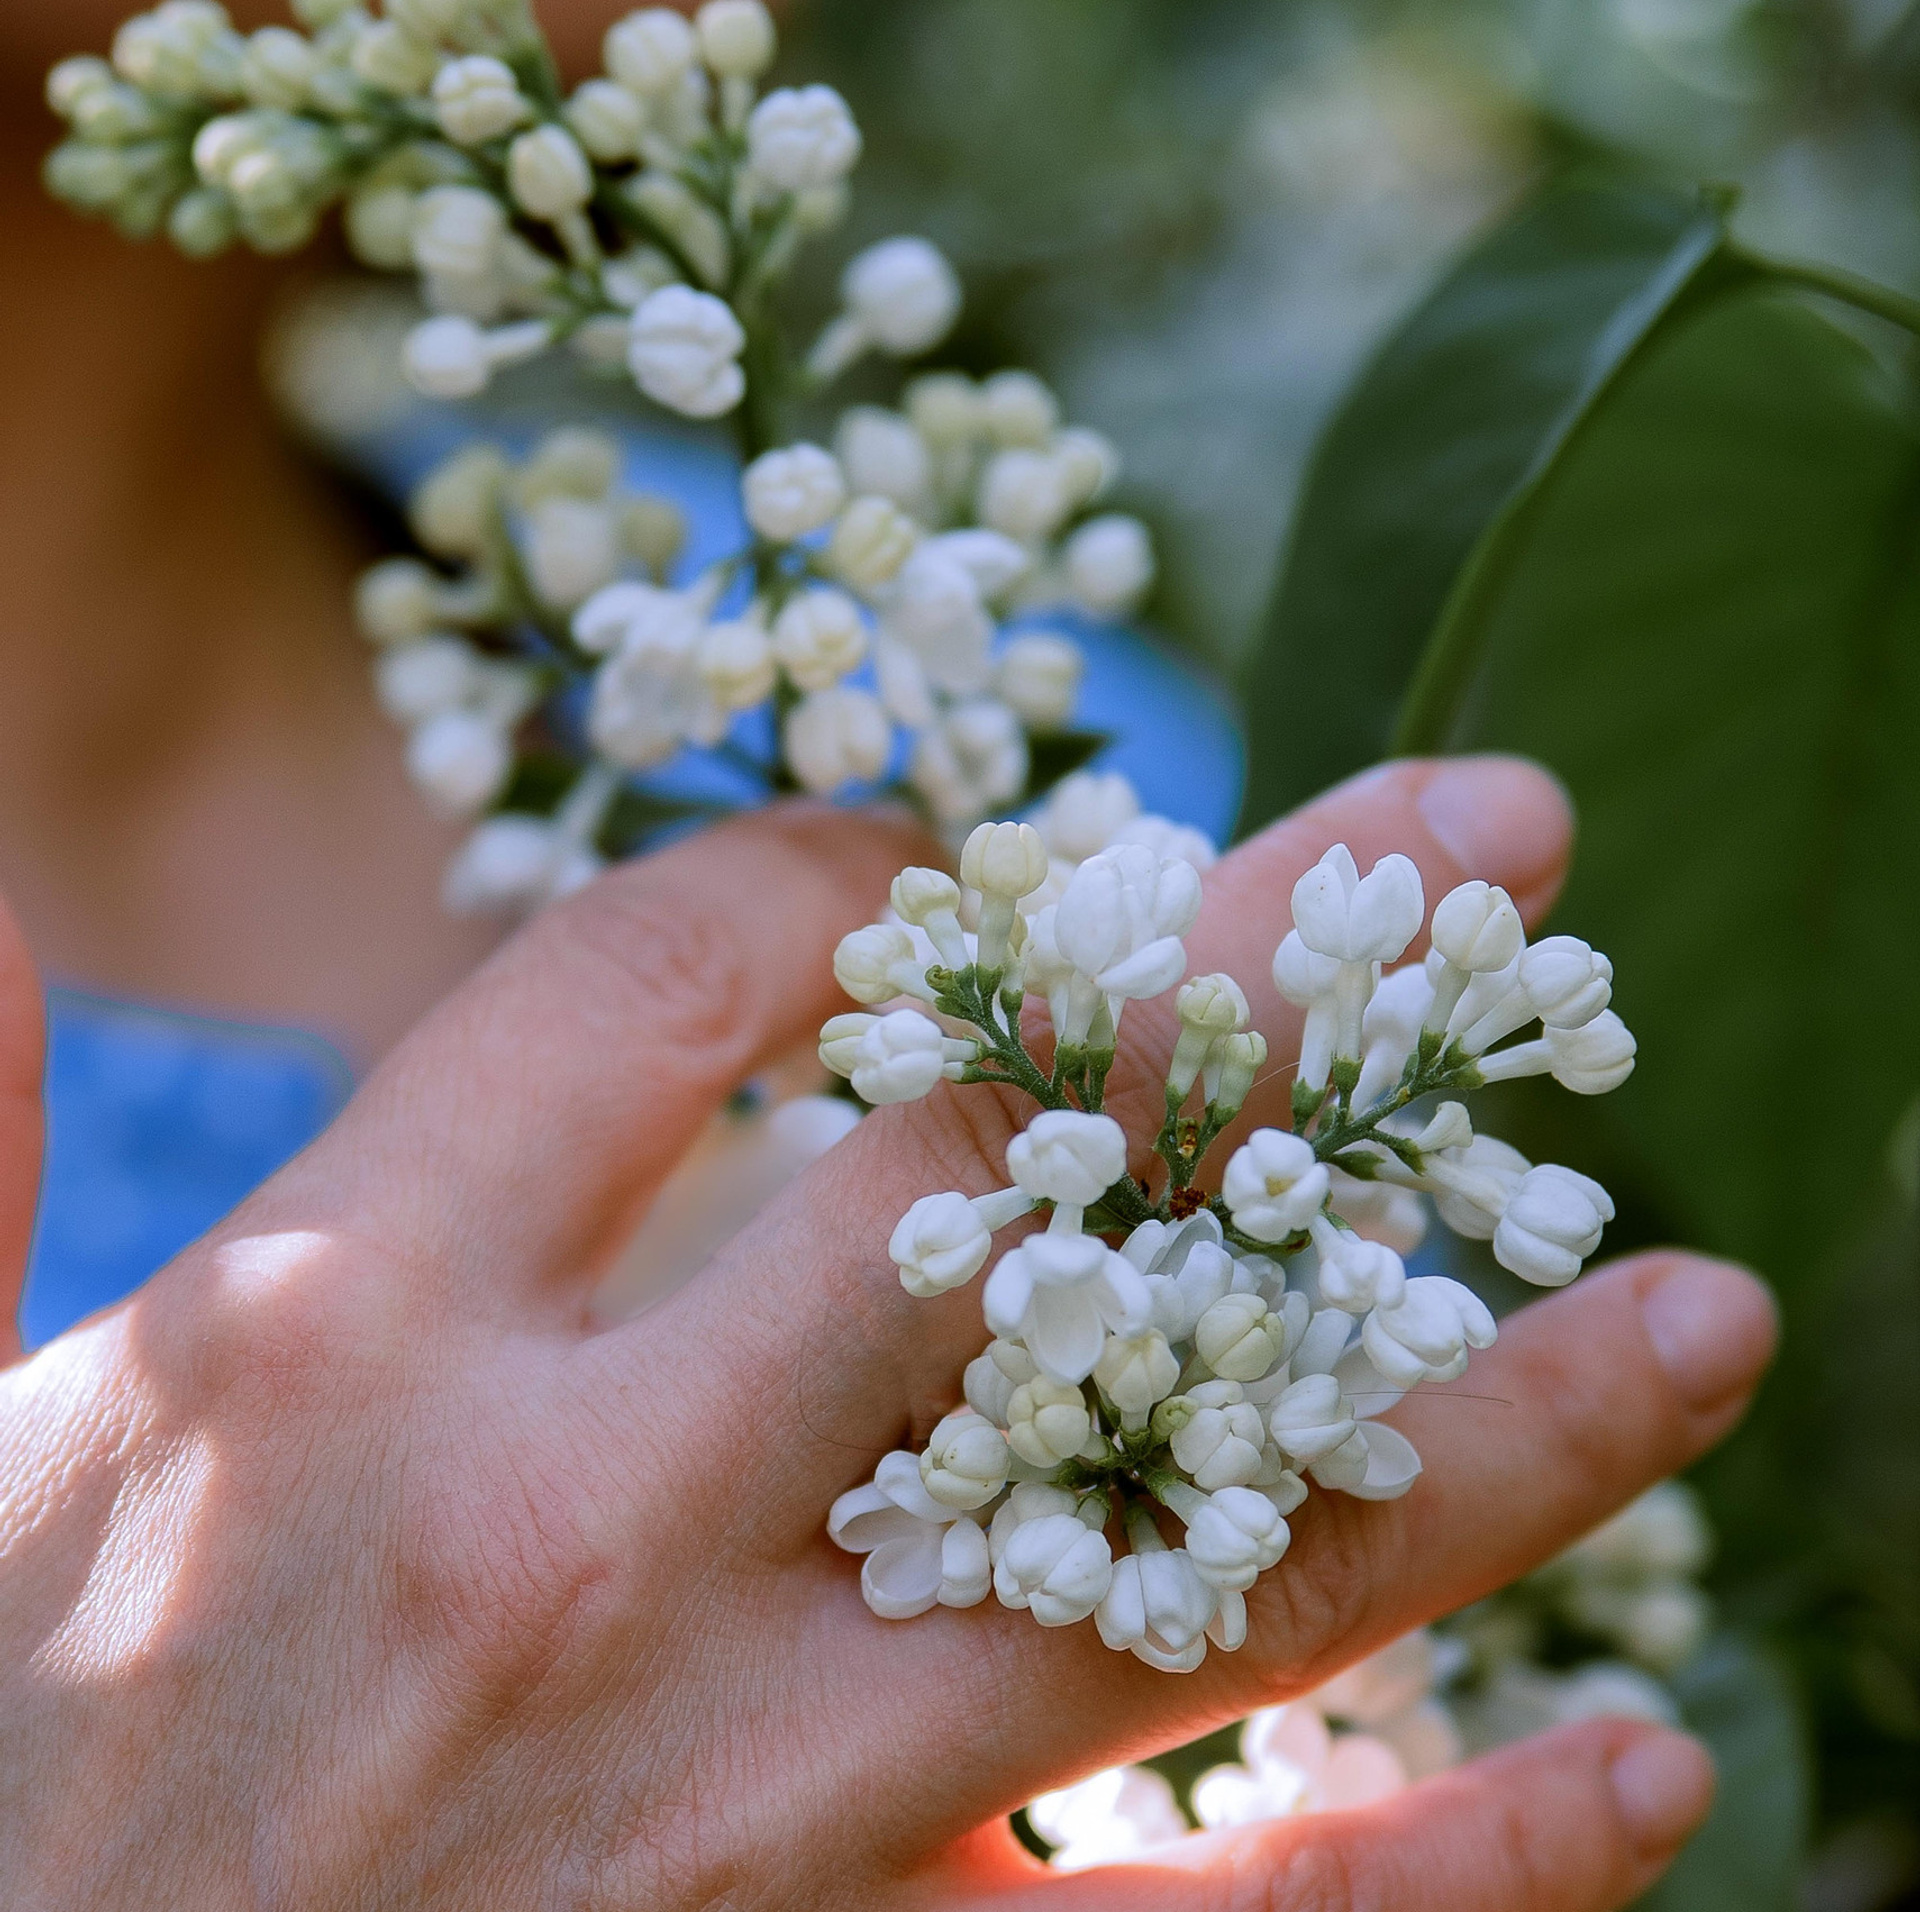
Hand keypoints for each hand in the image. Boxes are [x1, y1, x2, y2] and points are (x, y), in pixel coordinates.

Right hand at [0, 762, 1773, 1909]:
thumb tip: (10, 930)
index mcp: (346, 1333)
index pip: (689, 973)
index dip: (861, 875)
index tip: (968, 865)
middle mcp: (579, 1527)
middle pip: (1011, 1175)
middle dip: (1267, 989)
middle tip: (1494, 862)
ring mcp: (745, 1799)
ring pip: (1198, 1542)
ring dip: (1482, 1409)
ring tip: (1704, 1298)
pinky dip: (1449, 1860)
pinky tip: (1648, 1763)